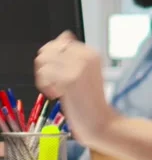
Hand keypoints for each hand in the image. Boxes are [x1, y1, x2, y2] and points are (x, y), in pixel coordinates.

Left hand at [34, 32, 112, 147]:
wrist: (100, 122)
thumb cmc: (91, 102)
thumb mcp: (87, 72)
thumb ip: (73, 56)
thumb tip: (63, 36)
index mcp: (92, 53)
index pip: (62, 40)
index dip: (54, 56)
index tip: (59, 72)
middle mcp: (86, 56)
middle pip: (50, 48)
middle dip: (45, 64)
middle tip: (53, 80)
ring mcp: (78, 67)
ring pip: (43, 60)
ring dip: (43, 76)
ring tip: (54, 88)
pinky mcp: (69, 80)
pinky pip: (44, 74)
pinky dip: (44, 85)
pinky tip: (55, 94)